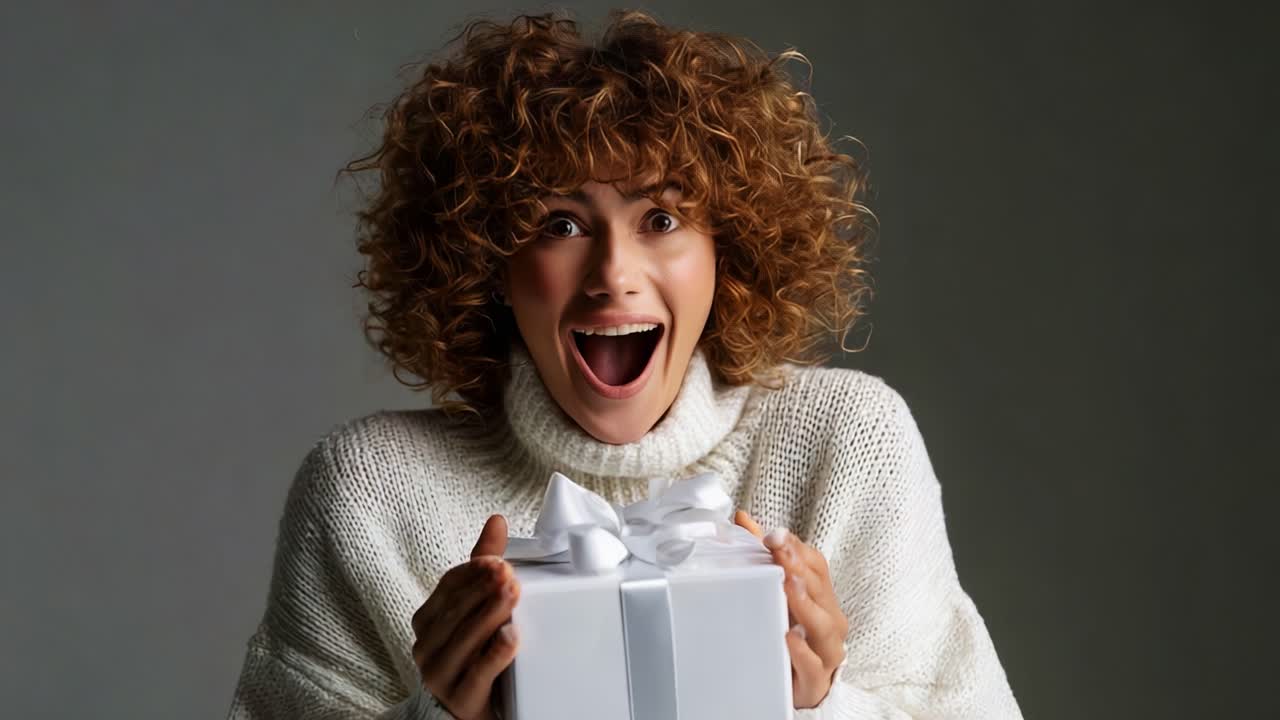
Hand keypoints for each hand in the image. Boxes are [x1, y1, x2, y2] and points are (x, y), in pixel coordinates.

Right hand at [411, 515, 521, 719]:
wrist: (469, 711)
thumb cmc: (473, 654)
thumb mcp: (477, 608)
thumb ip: (483, 567)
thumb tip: (497, 520)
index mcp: (428, 620)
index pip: (447, 588)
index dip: (471, 572)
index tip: (495, 560)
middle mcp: (426, 646)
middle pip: (456, 612)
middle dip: (483, 590)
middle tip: (508, 572)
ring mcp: (440, 675)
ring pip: (464, 641)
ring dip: (490, 615)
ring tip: (512, 594)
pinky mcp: (460, 699)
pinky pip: (478, 674)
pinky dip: (495, 655)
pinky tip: (512, 638)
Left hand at [735, 510, 847, 708]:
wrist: (798, 688)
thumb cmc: (790, 635)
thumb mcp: (777, 595)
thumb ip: (762, 557)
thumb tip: (742, 519)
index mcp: (821, 596)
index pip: (816, 565)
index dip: (796, 549)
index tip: (774, 536)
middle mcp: (829, 618)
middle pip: (820, 588)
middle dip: (799, 568)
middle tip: (779, 552)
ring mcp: (826, 649)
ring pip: (822, 623)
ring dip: (806, 603)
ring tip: (789, 586)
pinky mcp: (816, 679)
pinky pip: (813, 664)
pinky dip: (802, 651)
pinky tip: (789, 637)